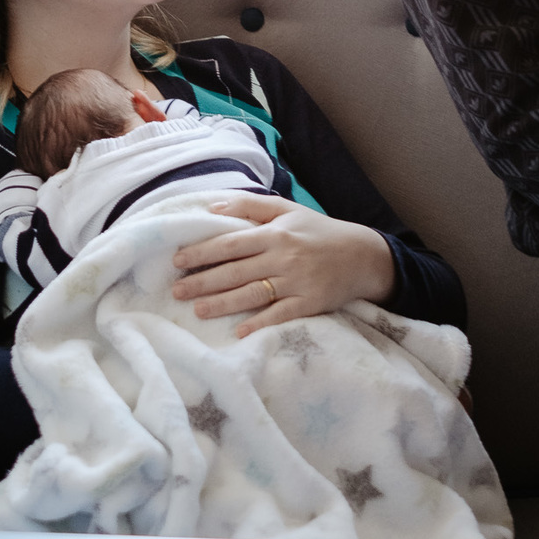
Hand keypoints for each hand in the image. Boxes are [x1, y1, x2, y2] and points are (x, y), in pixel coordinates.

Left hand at [170, 191, 395, 335]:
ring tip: (197, 310)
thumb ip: (251, 206)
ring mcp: (297, 282)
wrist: (362, 255)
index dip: (202, 252)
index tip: (177, 261)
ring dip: (222, 303)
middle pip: (236, 271)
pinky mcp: (309, 304)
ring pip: (253, 294)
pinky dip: (259, 323)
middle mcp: (283, 257)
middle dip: (203, 281)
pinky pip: (280, 315)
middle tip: (176, 291)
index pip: (231, 243)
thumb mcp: (288, 210)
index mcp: (276, 233)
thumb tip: (214, 206)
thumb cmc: (318, 231)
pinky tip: (239, 331)